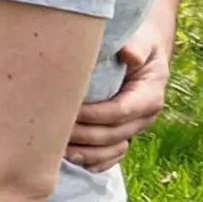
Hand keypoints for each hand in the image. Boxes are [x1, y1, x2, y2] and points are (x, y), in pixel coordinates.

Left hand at [68, 24, 171, 171]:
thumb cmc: (137, 42)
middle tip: (52, 129)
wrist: (141, 51)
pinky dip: (94, 161)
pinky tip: (72, 159)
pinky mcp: (123, 134)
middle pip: (113, 134)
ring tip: (58, 150)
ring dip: (86, 152)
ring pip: (112, 149)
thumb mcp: (142, 40)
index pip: (120, 111)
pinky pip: (111, 156)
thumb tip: (129, 54)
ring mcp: (134, 128)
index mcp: (149, 95)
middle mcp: (144, 116)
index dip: (94, 114)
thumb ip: (137, 46)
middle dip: (83, 134)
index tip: (69, 110)